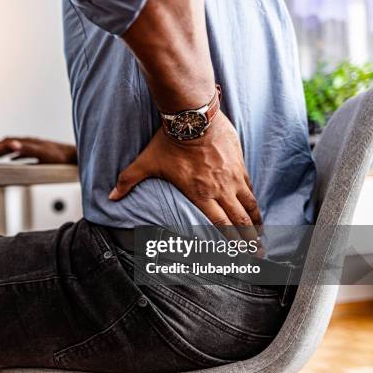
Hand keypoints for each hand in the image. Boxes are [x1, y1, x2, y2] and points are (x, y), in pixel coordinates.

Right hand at [0, 137, 76, 164]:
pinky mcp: (40, 153)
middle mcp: (31, 143)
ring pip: (16, 148)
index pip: (9, 142)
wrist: (74, 157)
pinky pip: (23, 153)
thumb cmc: (59, 157)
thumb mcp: (41, 154)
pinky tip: (13, 160)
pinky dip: (14, 155)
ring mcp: (35, 147)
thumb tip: (12, 144)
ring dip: (4, 151)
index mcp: (29, 142)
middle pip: (10, 143)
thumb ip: (26, 149)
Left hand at [109, 113, 261, 242]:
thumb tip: (111, 196)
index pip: (220, 225)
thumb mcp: (145, 163)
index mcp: (200, 195)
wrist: (192, 116)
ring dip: (257, 221)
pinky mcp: (239, 163)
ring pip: (250, 205)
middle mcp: (220, 189)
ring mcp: (232, 177)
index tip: (241, 255)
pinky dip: (254, 200)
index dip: (232, 243)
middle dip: (251, 240)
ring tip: (262, 234)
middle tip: (259, 253)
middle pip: (240, 220)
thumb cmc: (168, 142)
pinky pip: (249, 186)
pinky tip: (256, 207)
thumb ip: (128, 181)